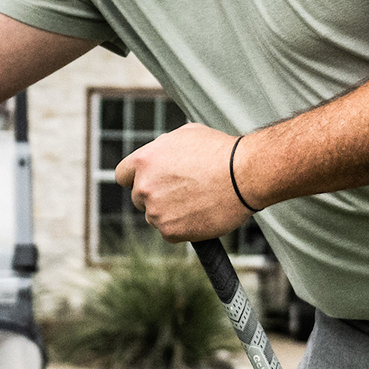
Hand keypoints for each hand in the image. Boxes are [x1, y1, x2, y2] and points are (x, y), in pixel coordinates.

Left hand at [113, 123, 256, 242]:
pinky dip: (183, 228)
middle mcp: (144, 187)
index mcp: (143, 161)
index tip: (150, 182)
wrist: (245, 175)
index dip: (137, 178)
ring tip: (197, 202)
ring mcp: (156, 211)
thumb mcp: (185, 135)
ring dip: (170, 213)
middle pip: (139, 198)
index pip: (123, 175)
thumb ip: (163, 149)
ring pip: (155, 216)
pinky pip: (170, 233)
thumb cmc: (220, 151)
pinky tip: (201, 215)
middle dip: (155, 196)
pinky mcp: (170, 231)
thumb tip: (159, 156)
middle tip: (182, 193)